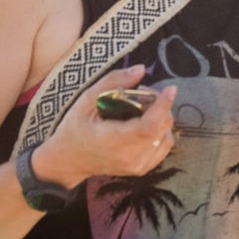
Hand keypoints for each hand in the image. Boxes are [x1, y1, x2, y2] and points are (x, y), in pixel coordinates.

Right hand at [33, 65, 178, 187]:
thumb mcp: (86, 100)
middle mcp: (130, 158)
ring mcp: (138, 166)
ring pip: (166, 137)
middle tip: (142, 95)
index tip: (170, 89)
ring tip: (142, 109)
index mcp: (113, 141)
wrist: (68, 161)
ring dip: (161, 118)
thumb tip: (141, 69)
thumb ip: (113, 82)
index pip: (149, 127)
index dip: (163, 106)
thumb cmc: (74, 129)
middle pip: (161, 128)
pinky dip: (161, 132)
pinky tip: (146, 123)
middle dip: (160, 106)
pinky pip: (164, 147)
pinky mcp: (142, 169)